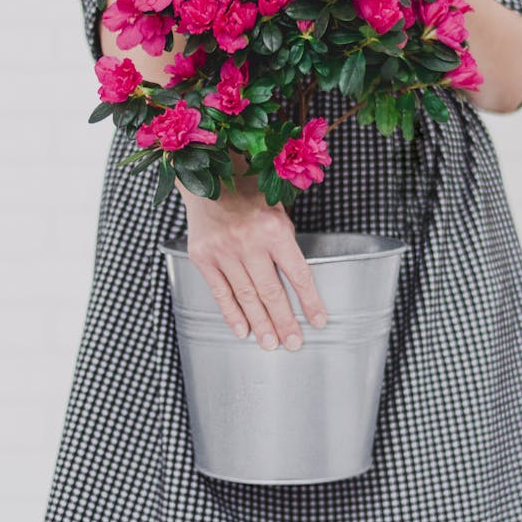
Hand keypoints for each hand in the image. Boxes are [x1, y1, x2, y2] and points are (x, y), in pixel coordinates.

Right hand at [179, 152, 328, 350]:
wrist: (206, 178)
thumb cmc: (248, 193)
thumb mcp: (277, 209)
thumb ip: (285, 243)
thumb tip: (298, 283)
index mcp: (274, 228)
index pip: (298, 274)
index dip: (310, 301)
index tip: (319, 321)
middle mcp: (248, 241)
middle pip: (271, 292)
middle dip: (285, 322)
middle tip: (294, 344)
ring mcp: (223, 250)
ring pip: (246, 296)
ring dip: (261, 324)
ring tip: (272, 344)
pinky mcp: (202, 256)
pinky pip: (220, 292)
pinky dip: (232, 314)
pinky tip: (243, 330)